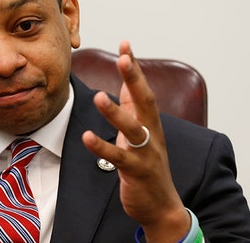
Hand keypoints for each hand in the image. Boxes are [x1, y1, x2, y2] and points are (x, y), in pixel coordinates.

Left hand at [82, 41, 189, 242]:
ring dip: (116, 113)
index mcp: (151, 122)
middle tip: (124, 57)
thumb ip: (134, 108)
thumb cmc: (148, 166)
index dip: (134, 67)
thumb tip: (125, 82)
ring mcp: (146, 153)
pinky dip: (102, 147)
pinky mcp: (137, 172)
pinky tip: (87, 137)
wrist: (162, 206)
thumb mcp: (141, 133)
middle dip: (134, 79)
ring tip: (99, 97)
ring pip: (133, 129)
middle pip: (146, 102)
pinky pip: (118, 158)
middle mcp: (152, 134)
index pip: (143, 89)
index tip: (126, 43)